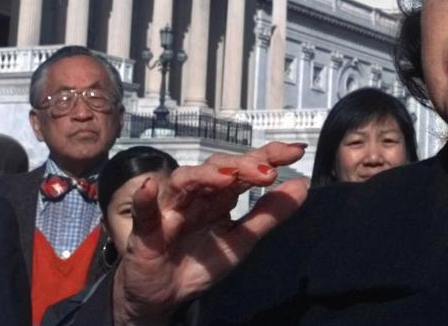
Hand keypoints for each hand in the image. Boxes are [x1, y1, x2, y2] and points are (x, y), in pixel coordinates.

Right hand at [113, 142, 308, 325]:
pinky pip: (144, 211)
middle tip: (268, 171)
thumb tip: (303, 184)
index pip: (247, 167)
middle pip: (219, 167)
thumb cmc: (201, 262)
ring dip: (205, 175)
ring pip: (185, 180)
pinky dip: (145, 199)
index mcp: (222, 195)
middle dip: (244, 165)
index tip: (296, 151)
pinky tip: (150, 188)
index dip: (270, 155)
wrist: (165, 297)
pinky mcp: (145, 230)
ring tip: (228, 177)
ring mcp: (171, 208)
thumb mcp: (242, 240)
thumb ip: (270, 213)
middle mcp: (197, 194)